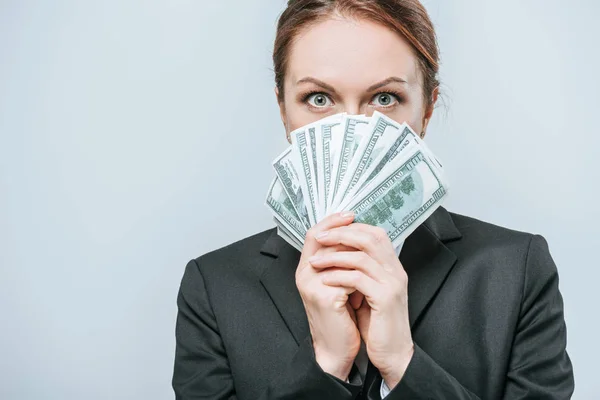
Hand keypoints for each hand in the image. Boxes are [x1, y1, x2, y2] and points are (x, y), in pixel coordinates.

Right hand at [295, 212, 361, 380]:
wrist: (337, 348)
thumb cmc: (340, 316)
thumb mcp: (337, 282)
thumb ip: (339, 261)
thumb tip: (354, 235)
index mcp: (306, 269)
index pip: (314, 234)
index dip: (331, 221)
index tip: (351, 214)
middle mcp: (304, 275)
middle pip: (321, 238)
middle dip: (345, 229)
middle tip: (363, 222)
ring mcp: (312, 286)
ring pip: (336, 254)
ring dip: (355, 251)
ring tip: (370, 251)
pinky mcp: (325, 298)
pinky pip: (348, 276)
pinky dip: (360, 275)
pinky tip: (368, 280)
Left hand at [309, 223, 414, 388]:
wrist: (393, 354)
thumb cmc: (378, 324)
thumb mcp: (369, 291)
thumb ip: (361, 271)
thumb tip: (338, 252)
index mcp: (392, 266)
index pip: (375, 233)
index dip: (351, 228)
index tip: (328, 230)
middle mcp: (396, 271)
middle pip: (370, 238)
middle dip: (341, 234)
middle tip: (319, 238)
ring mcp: (392, 284)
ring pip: (361, 257)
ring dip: (333, 256)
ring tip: (315, 262)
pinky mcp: (385, 299)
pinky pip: (358, 280)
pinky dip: (338, 277)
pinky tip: (325, 280)